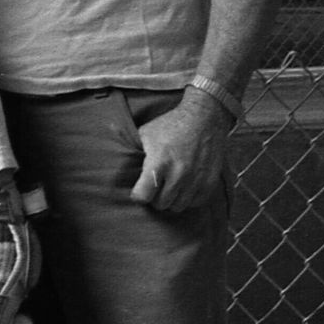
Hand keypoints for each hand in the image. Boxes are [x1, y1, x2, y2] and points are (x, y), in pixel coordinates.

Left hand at [128, 94, 229, 212]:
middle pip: (160, 204)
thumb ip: (132, 153)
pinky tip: (185, 186)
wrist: (204, 117)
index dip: (138, 195)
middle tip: (155, 187)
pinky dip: (189, 198)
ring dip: (172, 198)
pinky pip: (195, 202)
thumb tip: (113, 166)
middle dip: (155, 197)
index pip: (143, 196)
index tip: (139, 190)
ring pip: (178, 206)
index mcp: (159, 162)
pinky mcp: (210, 182)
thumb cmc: (171, 125)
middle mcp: (179, 174)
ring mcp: (196, 179)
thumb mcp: (145, 133)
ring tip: (170, 186)